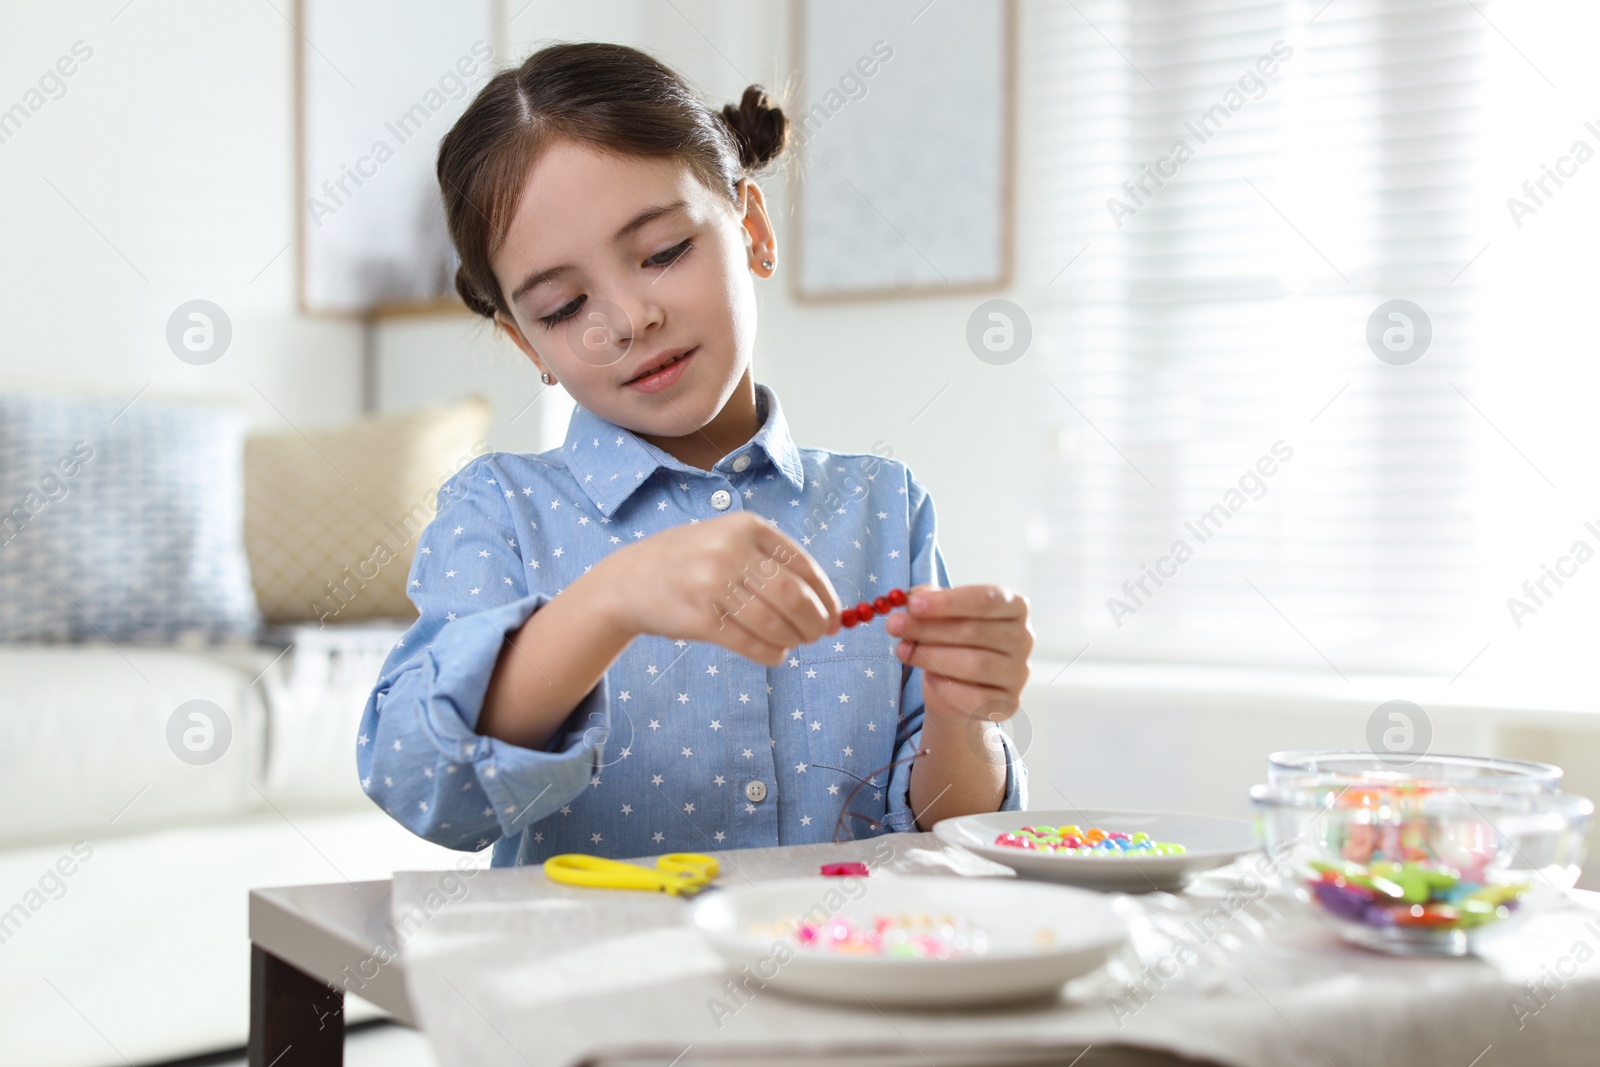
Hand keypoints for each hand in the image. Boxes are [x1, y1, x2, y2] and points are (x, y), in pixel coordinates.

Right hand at [594, 510, 842, 665]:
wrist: (628, 580)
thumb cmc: (690, 562)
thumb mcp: (728, 541)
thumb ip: (772, 564)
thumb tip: (826, 605)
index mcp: (746, 526)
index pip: (802, 564)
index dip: (825, 594)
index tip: (835, 615)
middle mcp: (730, 550)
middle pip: (793, 594)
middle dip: (814, 621)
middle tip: (819, 635)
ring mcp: (712, 584)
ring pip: (773, 622)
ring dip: (793, 639)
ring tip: (794, 644)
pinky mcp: (699, 619)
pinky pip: (749, 643)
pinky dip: (771, 653)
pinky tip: (775, 654)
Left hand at [884, 583, 1032, 725]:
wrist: (954, 684)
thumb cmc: (948, 639)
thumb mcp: (937, 613)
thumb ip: (926, 601)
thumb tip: (910, 599)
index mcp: (1014, 606)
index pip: (986, 599)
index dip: (948, 602)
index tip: (912, 604)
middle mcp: (1024, 637)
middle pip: (975, 631)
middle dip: (928, 628)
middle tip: (894, 626)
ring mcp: (1019, 672)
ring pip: (974, 664)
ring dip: (931, 657)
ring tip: (902, 651)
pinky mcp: (1009, 703)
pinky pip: (976, 697)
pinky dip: (946, 688)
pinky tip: (930, 680)